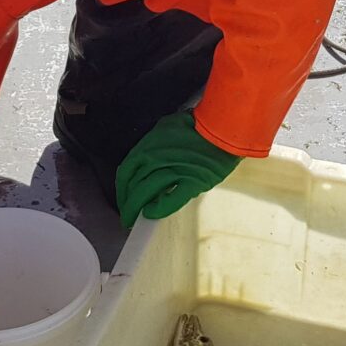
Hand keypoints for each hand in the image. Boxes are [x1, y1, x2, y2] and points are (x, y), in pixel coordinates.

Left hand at [115, 112, 243, 227]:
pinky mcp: (191, 182)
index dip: (122, 190)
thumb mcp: (166, 127)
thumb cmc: (198, 125)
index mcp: (149, 146)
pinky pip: (170, 200)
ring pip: (146, 193)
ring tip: (135, 220)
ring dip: (137, 209)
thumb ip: (153, 145)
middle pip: (133, 186)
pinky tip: (152, 214)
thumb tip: (144, 161)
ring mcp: (174, 170)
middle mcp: (156, 159)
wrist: (224, 127)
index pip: (126, 172)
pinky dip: (159, 209)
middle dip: (127, 204)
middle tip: (127, 216)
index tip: (123, 199)